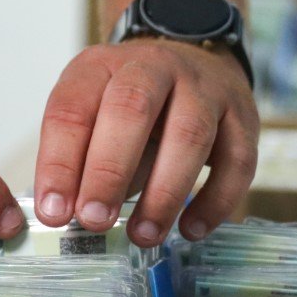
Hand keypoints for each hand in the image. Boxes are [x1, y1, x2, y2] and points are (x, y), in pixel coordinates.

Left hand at [35, 38, 257, 245]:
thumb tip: (68, 215)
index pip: (73, 109)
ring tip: (143, 235)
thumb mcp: (96, 115)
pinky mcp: (243, 117)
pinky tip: (191, 229)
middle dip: (109, 170)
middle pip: (131, 108)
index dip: (60, 162)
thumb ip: (83, 160)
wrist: (197, 61)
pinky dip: (215, 200)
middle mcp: (155, 68)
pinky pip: (237, 160)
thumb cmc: (135, 106)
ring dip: (164, 192)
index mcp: (103, 66)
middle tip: (95, 220)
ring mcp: (205, 89)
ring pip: (190, 134)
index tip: (53, 211)